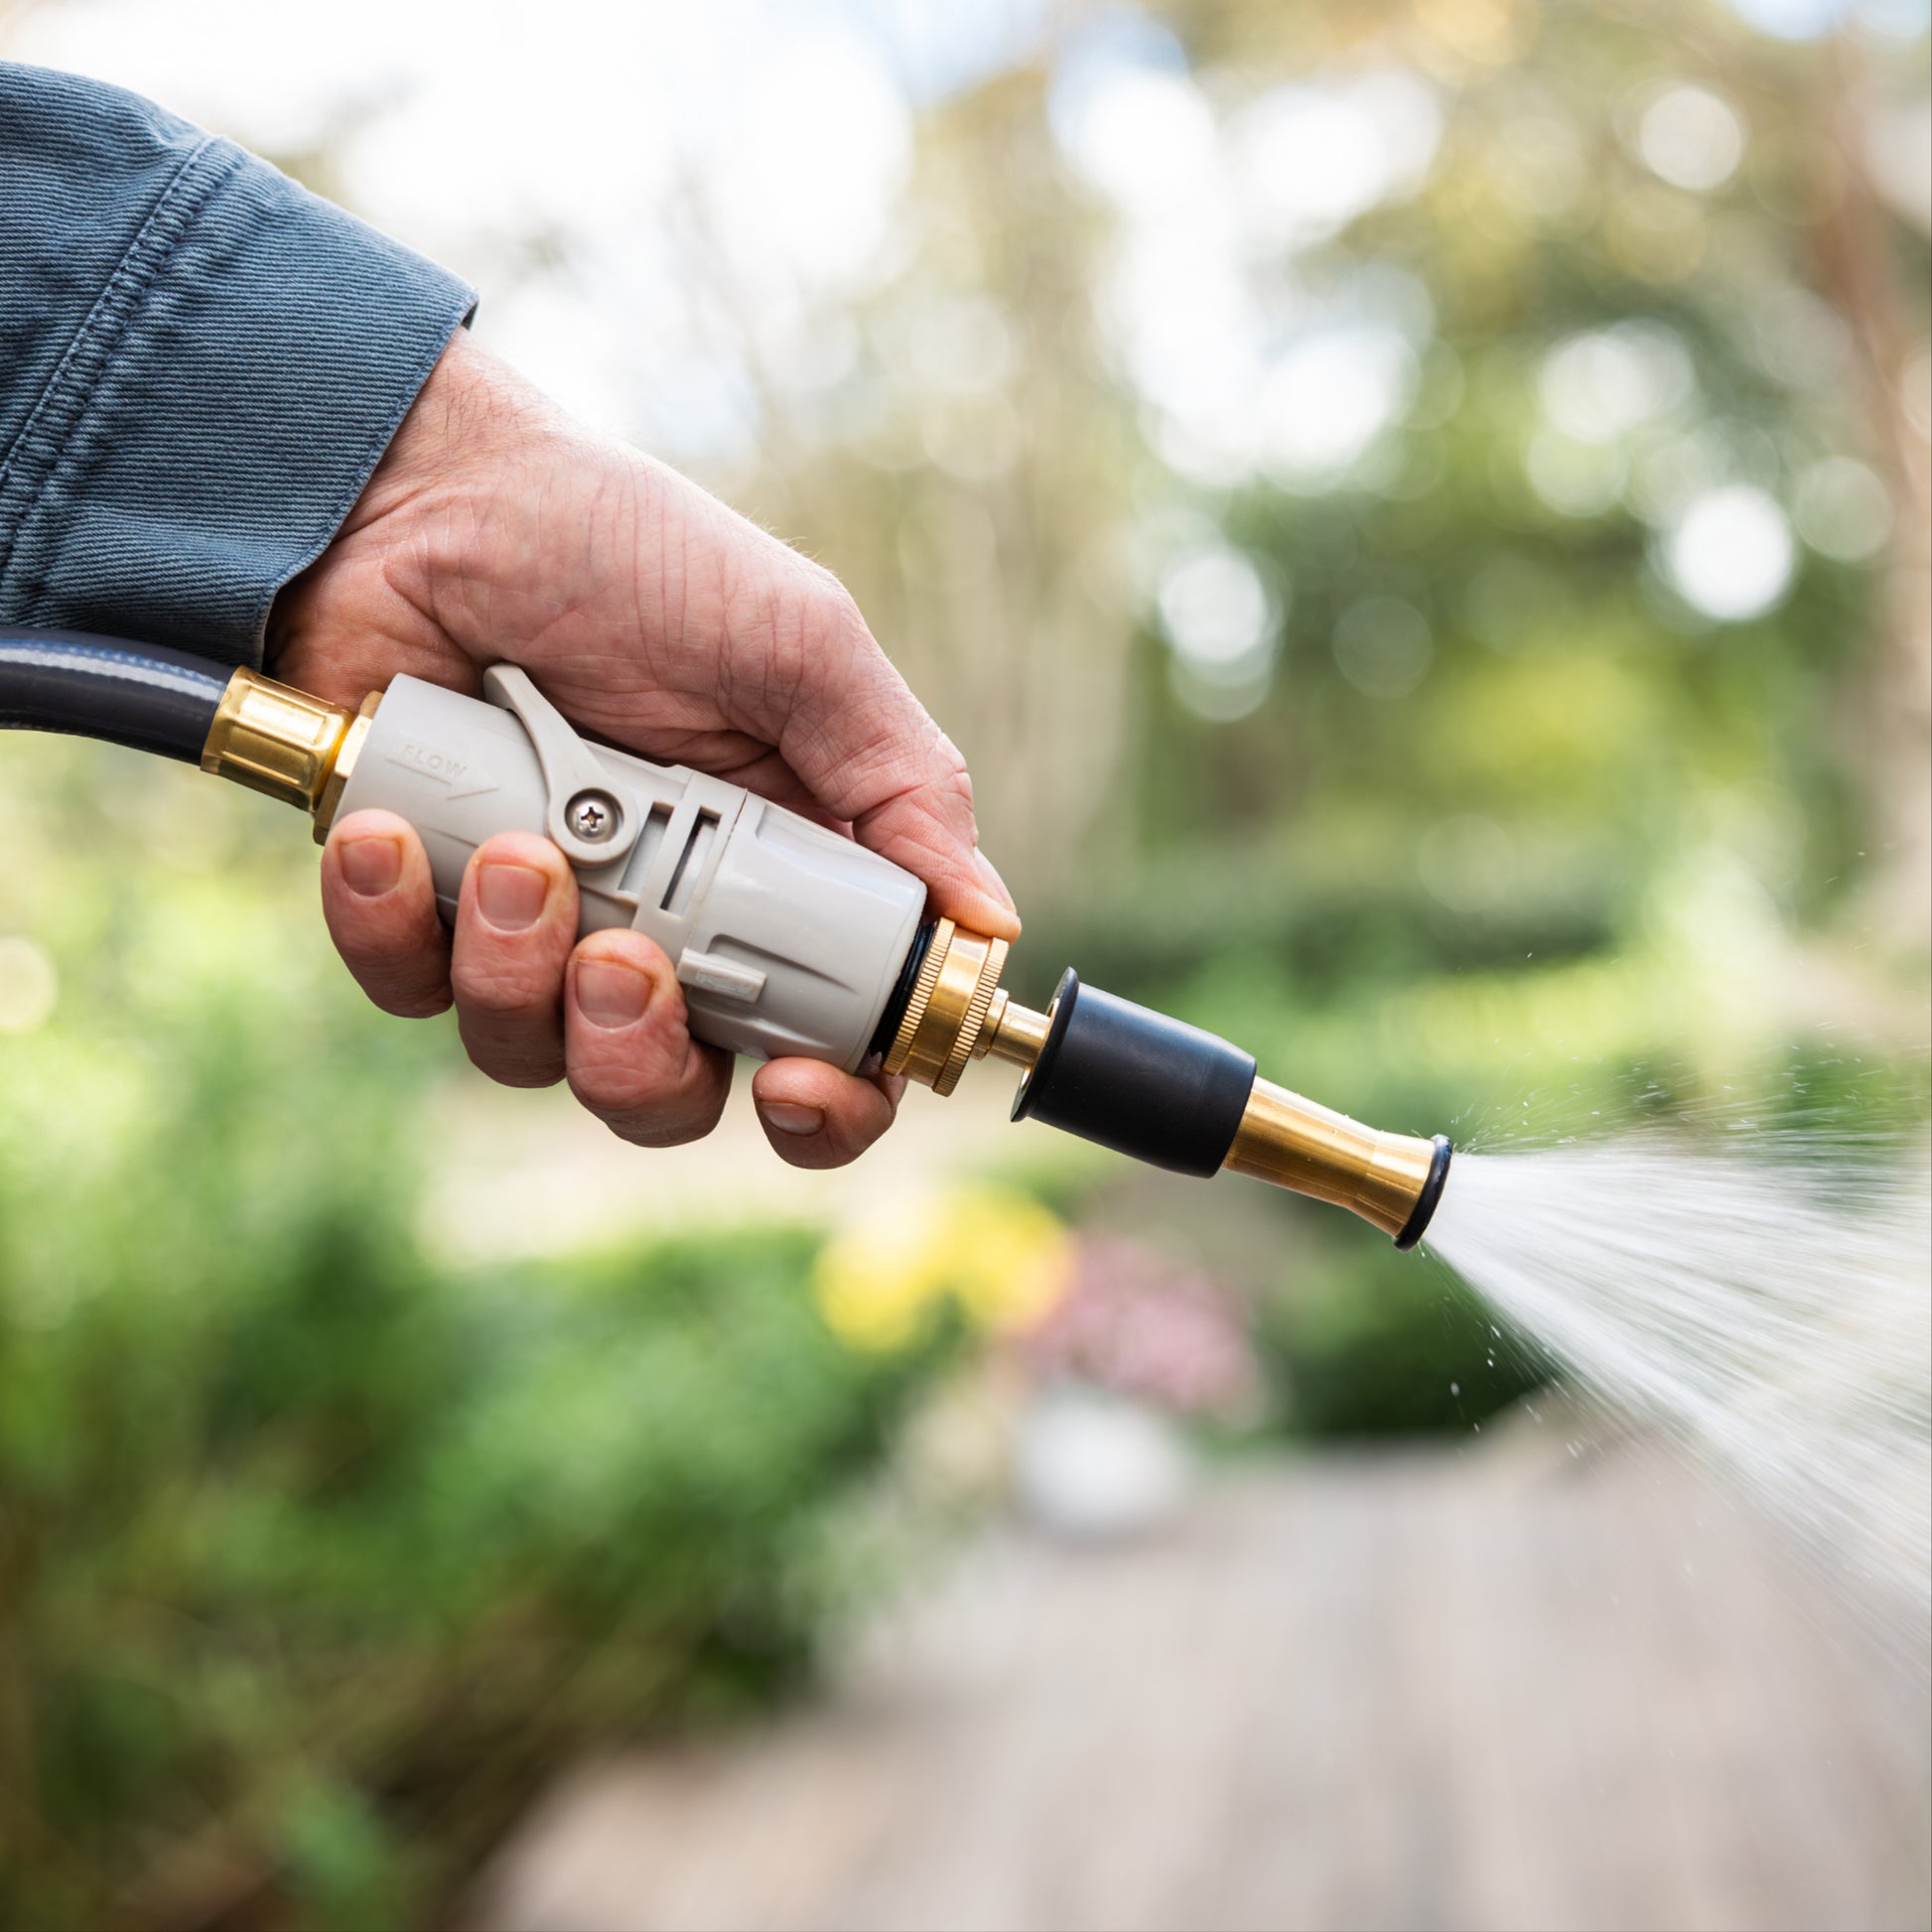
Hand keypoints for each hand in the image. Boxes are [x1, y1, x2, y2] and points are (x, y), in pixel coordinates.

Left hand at [271, 328, 1017, 1166]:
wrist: (428, 490)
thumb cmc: (629, 552)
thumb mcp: (800, 646)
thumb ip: (898, 784)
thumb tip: (991, 921)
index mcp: (778, 879)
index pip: (825, 1046)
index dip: (826, 1101)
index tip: (793, 1084)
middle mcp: (664, 926)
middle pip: (670, 1092)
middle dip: (640, 1055)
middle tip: (624, 959)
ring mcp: (537, 925)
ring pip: (533, 1058)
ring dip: (517, 969)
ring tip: (510, 845)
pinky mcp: (419, 907)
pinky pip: (407, 988)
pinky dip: (394, 924)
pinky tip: (394, 834)